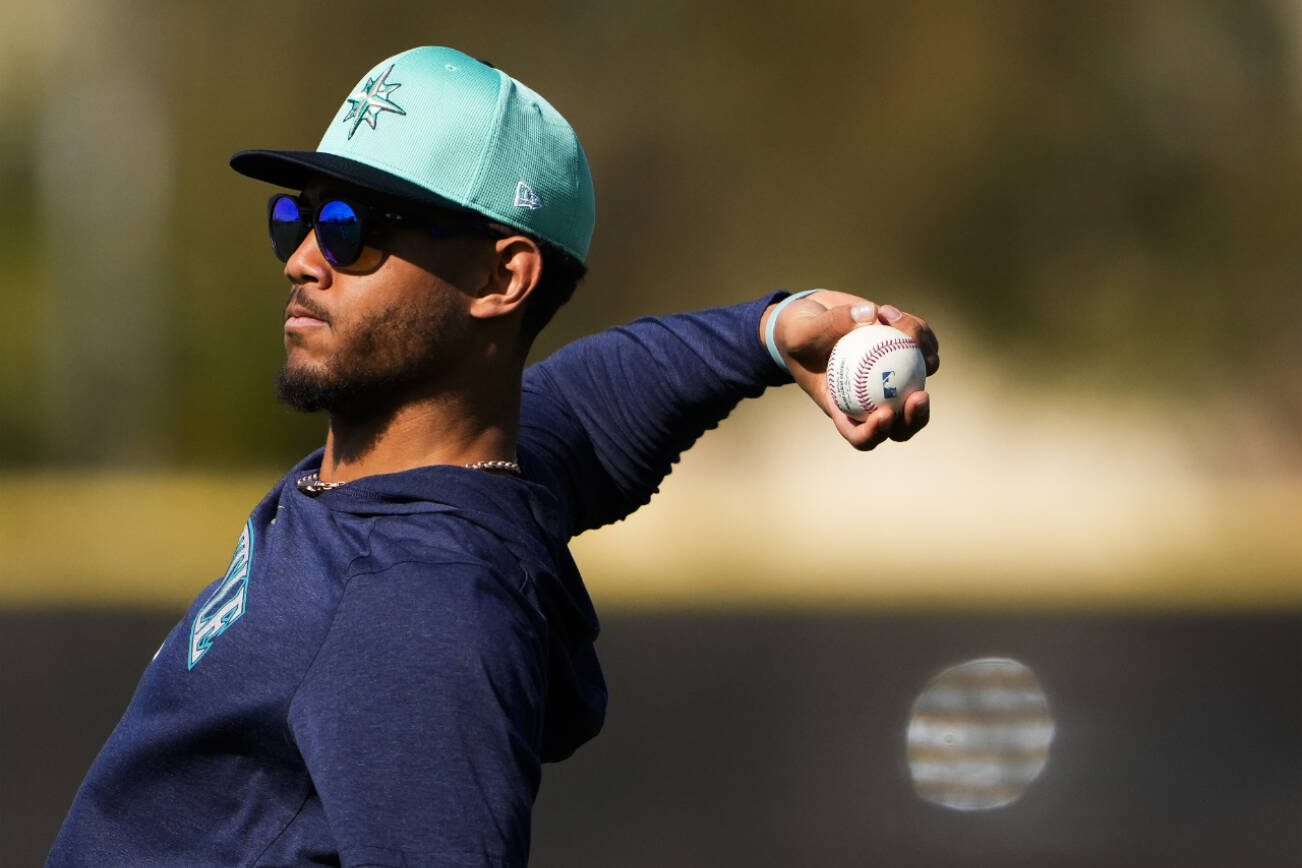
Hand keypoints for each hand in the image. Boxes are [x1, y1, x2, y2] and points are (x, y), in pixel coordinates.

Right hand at [762, 290, 939, 449]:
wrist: (811, 313)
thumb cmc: (796, 332)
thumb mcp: (800, 332)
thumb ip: (828, 326)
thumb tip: (870, 314)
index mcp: (842, 407)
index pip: (860, 435)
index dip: (875, 433)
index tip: (883, 414)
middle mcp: (870, 398)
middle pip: (901, 422)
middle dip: (916, 416)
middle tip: (919, 395)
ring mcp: (891, 377)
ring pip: (920, 381)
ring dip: (921, 356)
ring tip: (898, 324)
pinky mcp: (903, 352)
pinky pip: (921, 348)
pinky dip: (914, 331)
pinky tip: (890, 312)